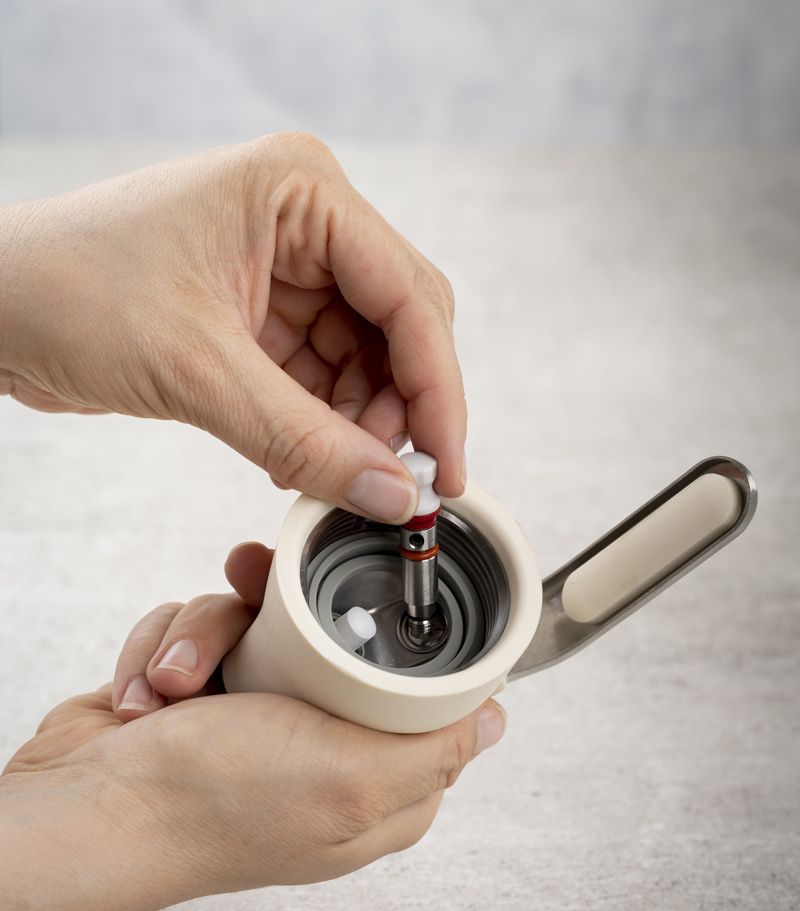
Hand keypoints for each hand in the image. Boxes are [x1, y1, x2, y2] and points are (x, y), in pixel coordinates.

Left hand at [0, 133, 465, 521]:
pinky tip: (295, 460)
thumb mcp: (197, 371)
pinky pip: (324, 382)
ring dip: (357, 427)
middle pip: (400, 330)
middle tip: (382, 482)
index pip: (409, 297)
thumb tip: (392, 495)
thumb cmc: (67, 291)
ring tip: (323, 474)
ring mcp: (288, 273)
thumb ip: (303, 439)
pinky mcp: (265, 318)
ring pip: (367, 365)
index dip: (438, 390)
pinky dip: (321, 428)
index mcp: (301, 193)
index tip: (444, 470)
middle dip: (396, 411)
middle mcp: (306, 225)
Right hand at [0, 543, 504, 910]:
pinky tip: (147, 696)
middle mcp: (317, 741)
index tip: (358, 589)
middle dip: (272, 612)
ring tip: (177, 685)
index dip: (396, 632)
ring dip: (203, 637)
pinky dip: (166, 651)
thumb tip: (497, 721)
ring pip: (254, 616)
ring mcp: (255, 714)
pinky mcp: (202, 692)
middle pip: (329, 629)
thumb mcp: (353, 780)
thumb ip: (437, 750)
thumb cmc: (212, 804)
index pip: (416, 687)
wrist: (91, 811)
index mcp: (372, 774)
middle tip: (245, 605)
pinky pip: (198, 628)